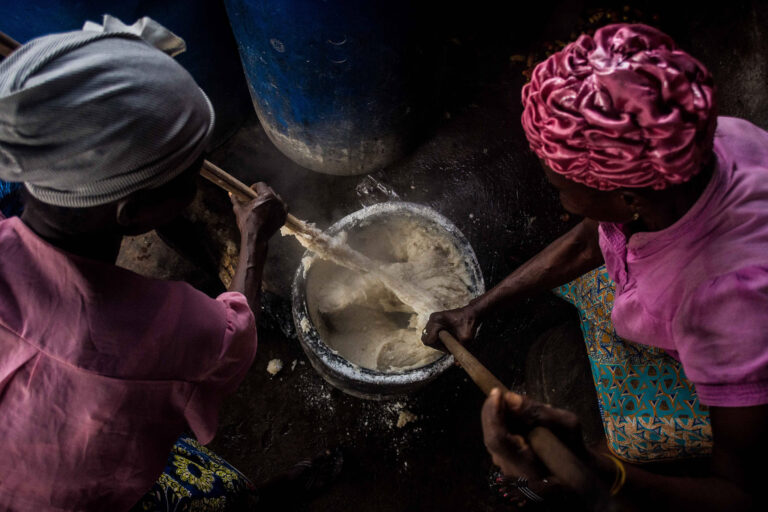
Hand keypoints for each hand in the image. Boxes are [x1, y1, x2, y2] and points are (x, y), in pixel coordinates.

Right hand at [230, 182, 286, 242]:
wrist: (256, 238)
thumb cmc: (247, 223)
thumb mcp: (239, 209)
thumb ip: (235, 199)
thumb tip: (230, 194)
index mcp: (266, 196)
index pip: (261, 185)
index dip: (254, 187)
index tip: (251, 191)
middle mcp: (276, 201)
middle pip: (270, 191)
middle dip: (262, 193)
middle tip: (256, 198)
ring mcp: (282, 209)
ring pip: (277, 199)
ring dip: (271, 199)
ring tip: (263, 204)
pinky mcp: (283, 217)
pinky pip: (282, 208)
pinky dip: (277, 207)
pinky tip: (270, 210)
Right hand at [421, 302, 480, 349]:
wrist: (472, 312)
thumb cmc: (469, 323)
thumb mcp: (466, 339)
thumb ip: (460, 351)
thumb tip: (457, 365)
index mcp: (437, 321)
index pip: (430, 340)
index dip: (439, 348)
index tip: (449, 349)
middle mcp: (432, 319)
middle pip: (427, 338)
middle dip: (437, 346)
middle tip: (448, 347)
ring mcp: (433, 319)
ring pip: (428, 336)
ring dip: (437, 342)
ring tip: (449, 343)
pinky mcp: (435, 320)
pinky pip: (431, 332)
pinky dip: (438, 338)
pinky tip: (448, 338)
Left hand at [482, 389, 593, 503]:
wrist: (582, 477)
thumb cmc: (577, 449)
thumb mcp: (568, 425)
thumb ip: (539, 412)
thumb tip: (511, 398)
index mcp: (529, 468)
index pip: (497, 439)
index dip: (493, 413)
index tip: (498, 393)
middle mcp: (513, 473)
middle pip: (491, 438)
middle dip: (493, 412)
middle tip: (499, 393)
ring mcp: (508, 472)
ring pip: (493, 438)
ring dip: (497, 418)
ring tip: (506, 402)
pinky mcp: (508, 466)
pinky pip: (499, 441)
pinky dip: (502, 425)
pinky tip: (511, 416)